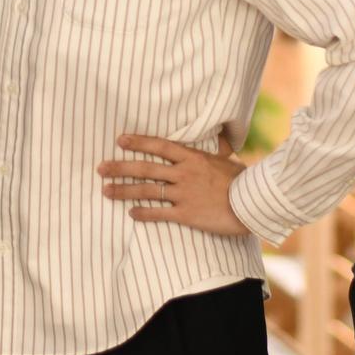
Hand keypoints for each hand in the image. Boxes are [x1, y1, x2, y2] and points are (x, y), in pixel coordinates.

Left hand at [98, 133, 248, 236]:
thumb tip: (218, 143)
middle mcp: (183, 173)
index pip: (159, 145)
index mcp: (192, 157)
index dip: (138, 142)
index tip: (120, 140)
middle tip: (101, 168)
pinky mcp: (186, 214)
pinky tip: (131, 213)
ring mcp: (184, 193)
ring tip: (106, 190)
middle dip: (120, 167)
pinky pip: (159, 212)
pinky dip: (143, 213)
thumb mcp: (225, 160)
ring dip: (123, 190)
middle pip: (145, 168)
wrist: (253, 203)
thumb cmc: (243, 181)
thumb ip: (212, 154)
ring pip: (146, 190)